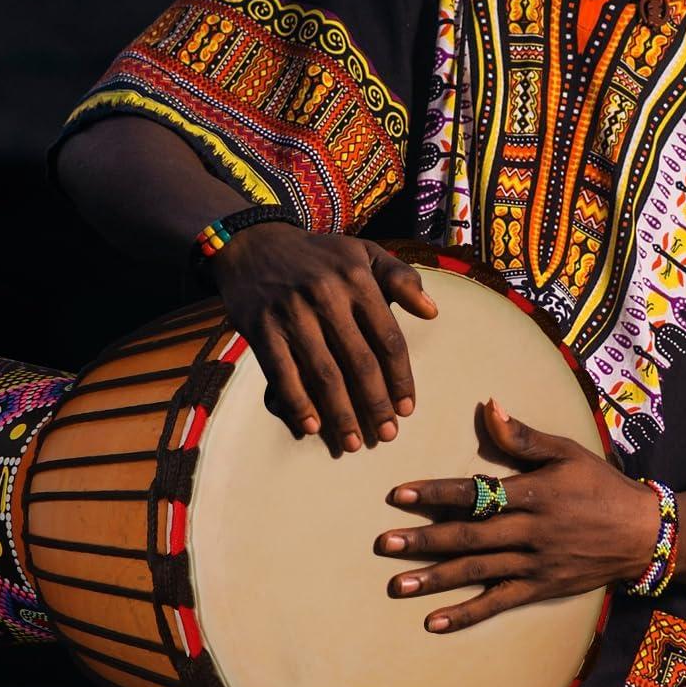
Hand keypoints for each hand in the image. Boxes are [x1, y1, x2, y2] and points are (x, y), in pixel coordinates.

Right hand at [210, 224, 436, 452]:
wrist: (253, 244)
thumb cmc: (318, 255)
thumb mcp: (363, 253)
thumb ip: (401, 279)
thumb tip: (432, 311)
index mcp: (357, 279)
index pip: (388, 339)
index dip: (401, 378)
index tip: (407, 409)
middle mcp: (326, 296)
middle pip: (360, 363)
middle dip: (376, 404)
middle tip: (386, 435)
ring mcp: (292, 313)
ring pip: (324, 374)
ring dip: (341, 414)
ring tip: (353, 443)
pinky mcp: (261, 329)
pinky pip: (283, 374)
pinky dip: (298, 403)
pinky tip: (312, 427)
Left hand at [375, 399, 660, 632]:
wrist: (645, 534)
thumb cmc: (601, 486)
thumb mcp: (567, 452)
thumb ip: (523, 436)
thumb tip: (489, 406)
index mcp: (533, 493)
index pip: (475, 492)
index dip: (435, 493)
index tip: (398, 495)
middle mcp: (530, 530)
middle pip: (468, 535)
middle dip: (423, 540)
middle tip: (384, 543)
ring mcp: (534, 563)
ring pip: (477, 572)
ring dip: (435, 578)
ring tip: (397, 585)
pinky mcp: (540, 588)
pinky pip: (498, 603)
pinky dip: (466, 614)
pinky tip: (434, 621)